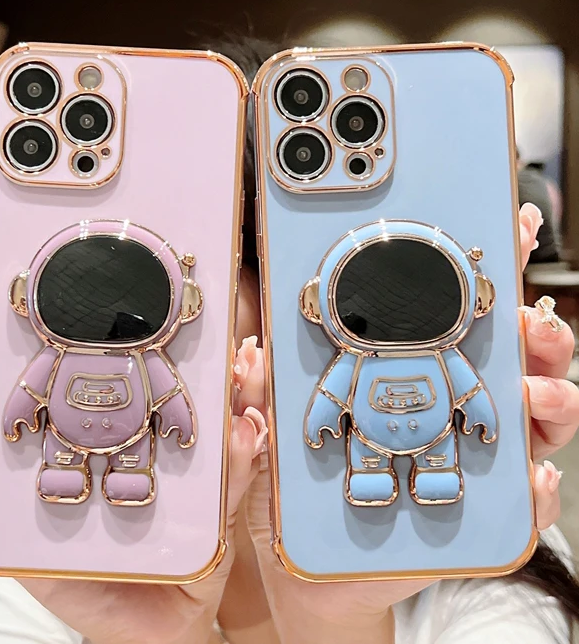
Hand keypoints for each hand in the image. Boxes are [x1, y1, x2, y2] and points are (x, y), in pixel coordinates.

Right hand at [0, 258, 266, 643]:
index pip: (51, 358)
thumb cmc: (195, 538)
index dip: (20, 320)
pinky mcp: (17, 541)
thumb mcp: (223, 482)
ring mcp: (28, 491)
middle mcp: (54, 445)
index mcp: (98, 417)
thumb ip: (237, 441)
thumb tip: (248, 386)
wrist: (176, 610)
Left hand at [235, 203, 578, 643]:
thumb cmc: (292, 491)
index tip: (515, 228)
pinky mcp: (473, 513)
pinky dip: (537, 490)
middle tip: (534, 322)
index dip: (484, 273)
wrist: (310, 570)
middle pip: (507, 357)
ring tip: (537, 393)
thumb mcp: (266, 433)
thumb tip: (251, 356)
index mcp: (395, 371)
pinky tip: (532, 474)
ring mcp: (462, 455)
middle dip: (536, 331)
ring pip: (527, 416)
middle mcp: (440, 404)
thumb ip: (256, 394)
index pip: (447, 314)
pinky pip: (520, 503)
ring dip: (548, 397)